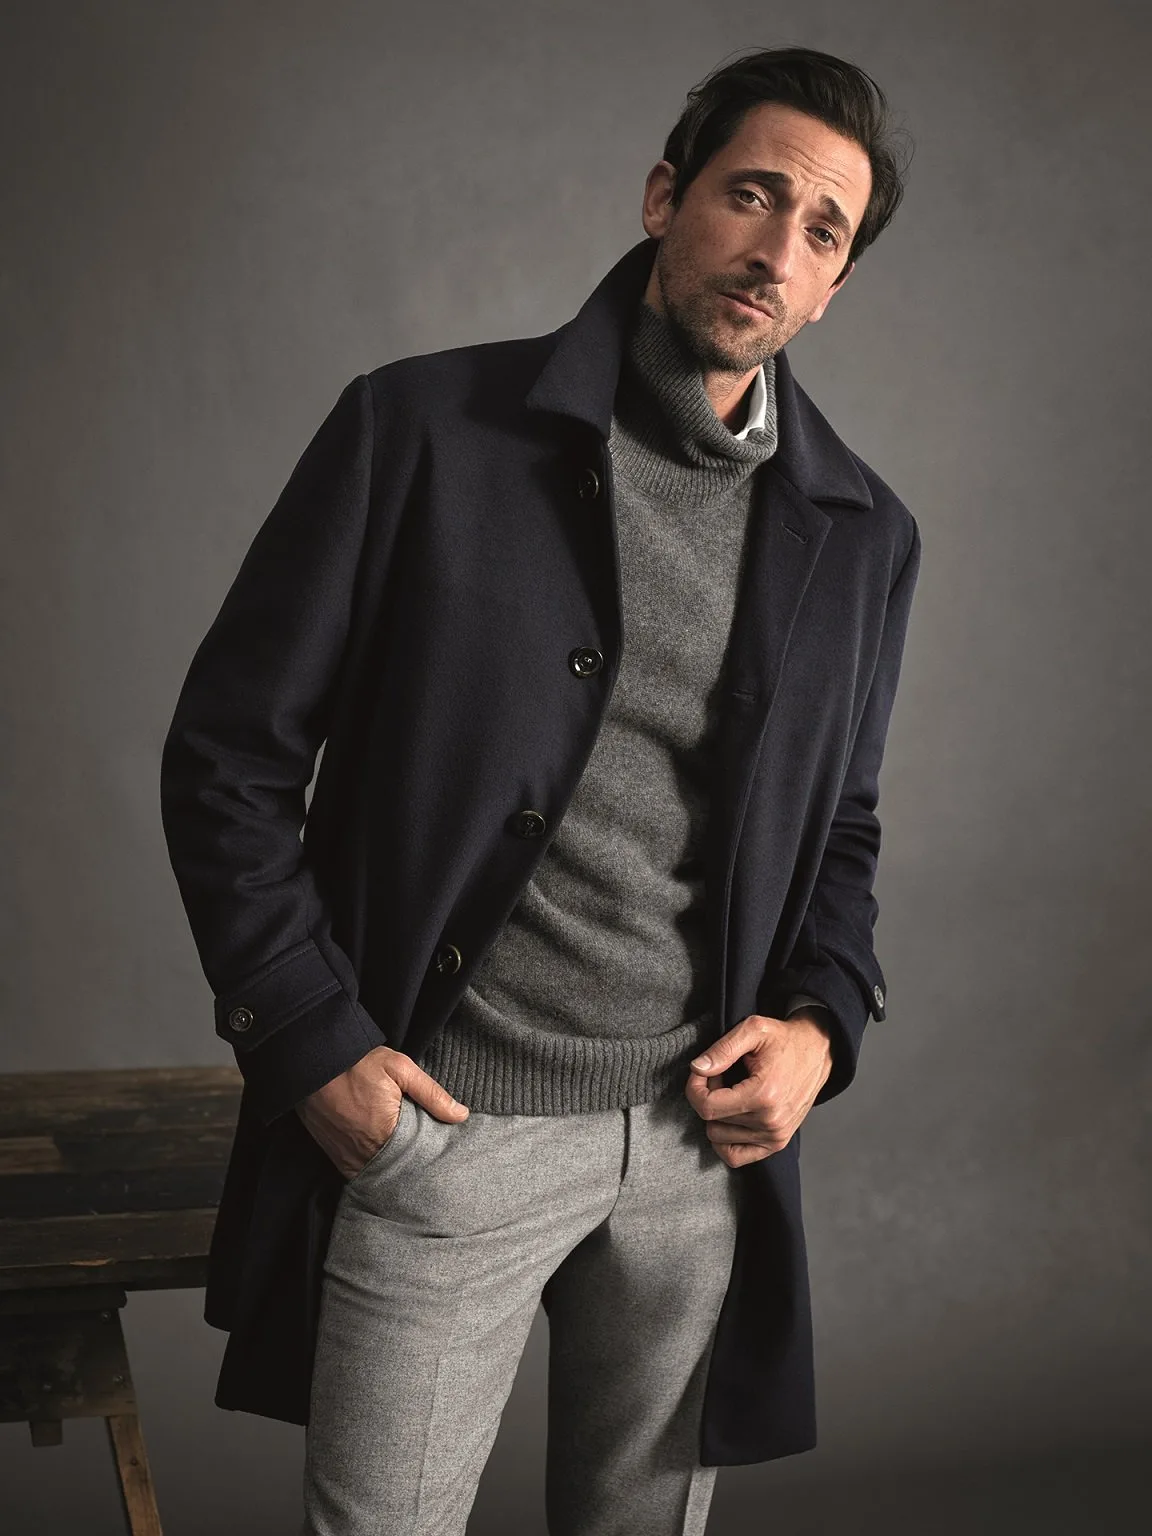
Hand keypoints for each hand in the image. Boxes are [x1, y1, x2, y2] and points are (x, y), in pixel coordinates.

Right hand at [295, 1045, 468, 1179]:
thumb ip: (431, 1094)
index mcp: (385, 1133)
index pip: (417, 1159)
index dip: (428, 1157)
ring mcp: (344, 1157)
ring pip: (376, 1173)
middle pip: (397, 1170)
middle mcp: (363, 1152)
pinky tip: (380, 1155)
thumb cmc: (358, 1062)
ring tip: (404, 1157)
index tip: (438, 1153)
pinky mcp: (332, 1155)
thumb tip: (461, 1115)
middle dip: (410, 1165)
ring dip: (390, 1168)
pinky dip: (370, 1166)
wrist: (313, 1061)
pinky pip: (356, 1170)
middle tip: (423, 1158)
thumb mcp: (400, 1068)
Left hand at [684, 1012, 833, 1166]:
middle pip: (711, 1123)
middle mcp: (770, 1122)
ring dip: (718, 1116)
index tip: (702, 1072)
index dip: (694, 1088)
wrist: (818, 1052)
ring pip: (719, 1138)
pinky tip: (731, 1117)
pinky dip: (725, 1140)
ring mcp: (775, 1136)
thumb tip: (697, 1068)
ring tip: (732, 1093)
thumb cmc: (785, 1040)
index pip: (707, 1107)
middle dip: (709, 1097)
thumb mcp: (753, 1030)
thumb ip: (722, 1049)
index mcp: (763, 1096)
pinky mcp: (777, 1143)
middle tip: (723, 1077)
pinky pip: (735, 1156)